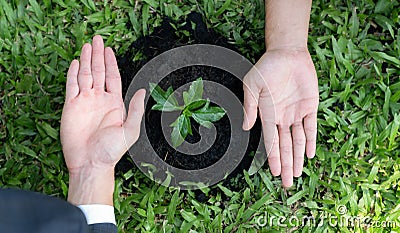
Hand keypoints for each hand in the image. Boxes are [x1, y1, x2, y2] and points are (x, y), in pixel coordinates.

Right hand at [60, 35, 144, 204]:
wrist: (91, 163)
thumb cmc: (112, 150)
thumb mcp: (130, 130)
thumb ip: (136, 109)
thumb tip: (142, 91)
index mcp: (114, 103)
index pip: (113, 77)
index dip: (111, 62)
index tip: (109, 49)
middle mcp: (100, 99)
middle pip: (99, 71)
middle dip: (98, 55)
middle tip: (97, 39)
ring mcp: (85, 102)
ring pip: (86, 75)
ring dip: (86, 60)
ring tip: (87, 45)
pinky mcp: (71, 106)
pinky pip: (72, 86)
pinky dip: (73, 74)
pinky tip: (76, 63)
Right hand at [243, 48, 318, 186]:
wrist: (287, 53)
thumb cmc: (267, 67)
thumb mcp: (252, 85)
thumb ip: (250, 106)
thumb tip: (247, 127)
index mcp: (267, 113)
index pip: (270, 140)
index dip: (273, 157)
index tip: (273, 172)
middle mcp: (282, 117)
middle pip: (285, 146)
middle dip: (286, 164)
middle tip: (286, 183)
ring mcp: (297, 112)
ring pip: (298, 140)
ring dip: (298, 157)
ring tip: (297, 173)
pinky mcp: (310, 106)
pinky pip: (311, 127)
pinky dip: (311, 140)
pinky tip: (309, 154)